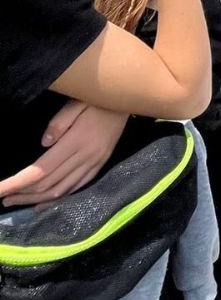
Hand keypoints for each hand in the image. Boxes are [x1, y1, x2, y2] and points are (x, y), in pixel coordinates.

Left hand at [0, 100, 127, 205]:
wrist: (130, 100)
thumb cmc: (99, 98)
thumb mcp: (77, 103)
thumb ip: (60, 122)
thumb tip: (44, 144)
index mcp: (76, 142)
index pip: (41, 169)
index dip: (18, 182)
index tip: (0, 190)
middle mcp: (86, 158)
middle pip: (49, 184)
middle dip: (23, 194)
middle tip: (3, 199)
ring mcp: (94, 163)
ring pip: (62, 190)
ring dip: (37, 199)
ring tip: (17, 202)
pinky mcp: (100, 165)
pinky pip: (77, 187)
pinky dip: (59, 198)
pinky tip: (44, 201)